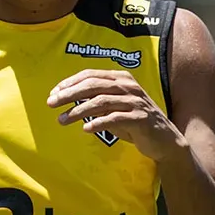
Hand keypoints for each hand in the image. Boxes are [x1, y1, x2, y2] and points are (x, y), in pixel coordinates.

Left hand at [47, 69, 184, 160]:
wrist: (163, 139)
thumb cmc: (134, 122)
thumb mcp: (114, 106)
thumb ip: (96, 100)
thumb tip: (66, 98)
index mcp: (121, 78)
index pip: (91, 75)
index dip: (70, 83)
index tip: (54, 93)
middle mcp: (128, 86)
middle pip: (92, 85)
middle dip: (69, 94)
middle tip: (51, 103)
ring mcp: (135, 102)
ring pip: (101, 102)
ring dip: (78, 111)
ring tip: (61, 120)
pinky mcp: (140, 118)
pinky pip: (114, 119)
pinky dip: (98, 123)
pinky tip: (86, 129)